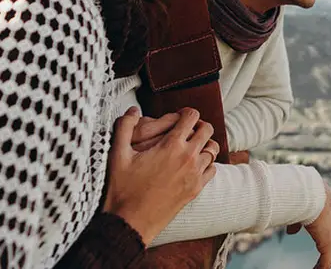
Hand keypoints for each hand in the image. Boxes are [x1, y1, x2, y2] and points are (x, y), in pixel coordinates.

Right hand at [102, 106, 217, 244]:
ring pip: (213, 149)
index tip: (178, 116)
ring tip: (190, 146)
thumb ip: (124, 127)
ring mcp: (195, 174)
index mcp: (171, 145)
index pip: (192, 116)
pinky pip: (212, 169)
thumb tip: (132, 109)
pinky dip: (206, 163)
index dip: (186, 112)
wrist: (130, 222)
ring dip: (204, 144)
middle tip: (186, 130)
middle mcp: (188, 157)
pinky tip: (193, 165)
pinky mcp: (196, 189)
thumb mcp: (117, 155)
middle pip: (207, 129)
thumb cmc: (122, 189)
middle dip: (198, 125)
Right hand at [287, 183, 330, 268]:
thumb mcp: (300, 211)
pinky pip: (326, 261)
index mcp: (328, 216)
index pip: (329, 232)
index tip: (320, 247)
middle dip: (328, 254)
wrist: (313, 195)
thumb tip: (291, 232)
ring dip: (324, 263)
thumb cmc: (305, 198)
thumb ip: (296, 223)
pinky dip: (321, 268)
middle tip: (322, 264)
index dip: (325, 241)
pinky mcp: (329, 244)